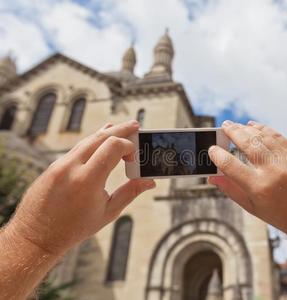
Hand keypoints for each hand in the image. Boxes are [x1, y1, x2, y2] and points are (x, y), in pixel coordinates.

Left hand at [6, 121, 154, 255]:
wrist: (36, 235)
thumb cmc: (74, 228)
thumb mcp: (108, 212)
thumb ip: (130, 192)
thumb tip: (150, 181)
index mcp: (88, 180)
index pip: (113, 146)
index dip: (128, 145)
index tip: (135, 155)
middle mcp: (71, 167)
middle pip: (101, 136)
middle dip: (121, 129)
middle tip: (135, 125)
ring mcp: (59, 164)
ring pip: (87, 139)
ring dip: (106, 133)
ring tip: (121, 130)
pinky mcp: (53, 166)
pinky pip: (77, 148)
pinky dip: (92, 143)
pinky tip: (101, 144)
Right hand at [208, 120, 286, 241]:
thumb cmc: (283, 217)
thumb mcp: (254, 208)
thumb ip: (232, 190)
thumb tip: (212, 177)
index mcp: (258, 188)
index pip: (230, 165)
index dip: (218, 155)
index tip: (212, 149)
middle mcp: (273, 171)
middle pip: (247, 144)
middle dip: (233, 133)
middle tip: (224, 127)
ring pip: (262, 137)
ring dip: (247, 129)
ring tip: (237, 126)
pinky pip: (278, 137)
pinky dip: (265, 130)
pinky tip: (255, 127)